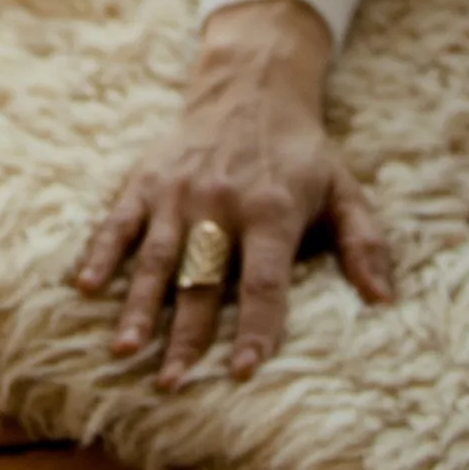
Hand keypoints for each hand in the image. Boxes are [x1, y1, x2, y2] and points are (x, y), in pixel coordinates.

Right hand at [70, 0, 393, 390]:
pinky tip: (85, 287)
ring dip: (138, 306)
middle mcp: (221, 203)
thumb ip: (365, 244)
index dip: (254, 326)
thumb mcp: (345, 189)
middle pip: (202, 280)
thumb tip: (384, 299)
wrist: (250, 85)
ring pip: (156, 258)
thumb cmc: (301, 152)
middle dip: (185, 336)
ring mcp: (179, 193)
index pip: (263, 281)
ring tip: (124, 350)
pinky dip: (101, 253)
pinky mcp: (147, 181)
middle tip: (172, 384)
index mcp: (272, 210)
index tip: (243, 370)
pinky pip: (119, 221)